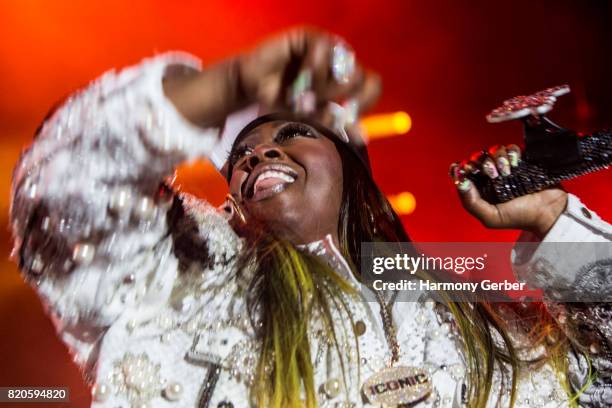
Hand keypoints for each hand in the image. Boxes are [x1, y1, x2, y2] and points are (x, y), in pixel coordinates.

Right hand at [164, 27, 380, 128]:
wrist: (252, 89)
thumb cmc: (280, 106)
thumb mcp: (308, 122)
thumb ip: (334, 127)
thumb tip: (362, 136)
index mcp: (345, 84)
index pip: (371, 87)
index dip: (363, 103)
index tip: (344, 117)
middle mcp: (340, 65)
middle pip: (360, 77)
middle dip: (337, 98)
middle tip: (315, 108)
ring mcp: (327, 49)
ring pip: (344, 64)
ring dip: (322, 86)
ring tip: (301, 94)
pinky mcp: (311, 37)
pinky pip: (324, 48)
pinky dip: (312, 68)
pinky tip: (297, 75)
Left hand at [450, 145, 567, 237]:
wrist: (549, 212)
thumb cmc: (520, 217)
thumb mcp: (491, 217)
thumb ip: (471, 202)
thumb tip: (460, 182)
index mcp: (480, 189)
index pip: (464, 173)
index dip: (462, 167)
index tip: (466, 168)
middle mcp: (490, 177)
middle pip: (477, 158)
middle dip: (481, 162)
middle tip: (492, 173)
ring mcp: (505, 167)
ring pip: (493, 150)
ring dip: (497, 157)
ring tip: (507, 171)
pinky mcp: (521, 160)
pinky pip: (511, 148)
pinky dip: (511, 152)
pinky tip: (516, 163)